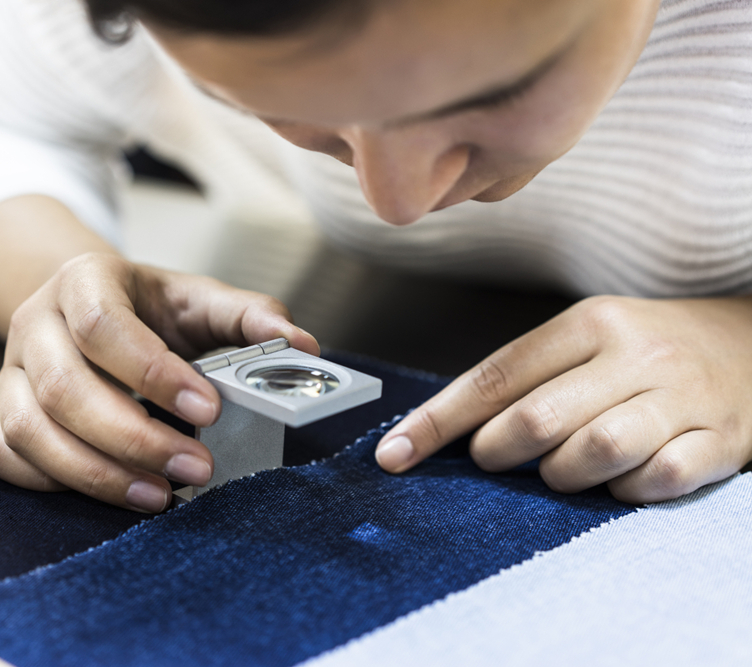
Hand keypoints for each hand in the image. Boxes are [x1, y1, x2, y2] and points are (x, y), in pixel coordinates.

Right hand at [0, 253, 318, 511]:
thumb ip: (249, 316)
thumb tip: (303, 344)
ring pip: (30, 430)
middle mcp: (34, 323)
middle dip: (134, 439)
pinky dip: (51, 482)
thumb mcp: (197, 300)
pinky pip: (2, 455)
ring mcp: (10, 371)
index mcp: (83, 281)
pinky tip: (110, 491)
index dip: (153, 373)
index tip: (210, 410)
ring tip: (161, 495)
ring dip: (96, 473)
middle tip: (196, 469)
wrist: (87, 308)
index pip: (104, 326)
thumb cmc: (149, 309)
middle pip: (65, 388)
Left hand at [375, 295, 751, 502]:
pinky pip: (655, 481)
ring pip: (593, 452)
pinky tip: (621, 480)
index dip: (437, 421)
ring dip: (560, 475)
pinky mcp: (719, 440)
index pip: (496, 376)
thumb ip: (525, 378)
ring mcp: (680, 398)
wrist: (750, 345)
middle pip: (537, 419)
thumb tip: (449, 430)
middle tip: (495, 457)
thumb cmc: (647, 350)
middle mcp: (635, 355)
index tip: (394, 454)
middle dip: (498, 451)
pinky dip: (624, 492)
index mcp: (588, 323)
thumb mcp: (586, 339)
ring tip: (560, 469)